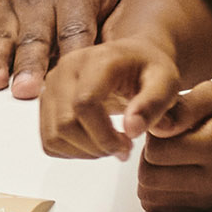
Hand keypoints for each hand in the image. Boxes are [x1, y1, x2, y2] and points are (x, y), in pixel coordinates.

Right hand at [38, 37, 180, 158]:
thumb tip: (131, 130)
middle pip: (66, 124)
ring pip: (54, 136)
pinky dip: (72, 151)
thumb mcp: (166, 83)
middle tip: (123, 147)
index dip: (104, 135)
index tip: (128, 144)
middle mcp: (65, 68)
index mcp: (96, 60)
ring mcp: (51, 85)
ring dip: (85, 151)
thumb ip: (153, 105)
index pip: (84, 104)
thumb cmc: (149, 70)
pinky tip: (95, 141)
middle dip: (97, 147)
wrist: (132, 59)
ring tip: (111, 144)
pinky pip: (49, 141)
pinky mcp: (45, 102)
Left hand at [135, 79, 211, 211]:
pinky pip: (163, 206)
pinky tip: (173, 169)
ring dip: (151, 173)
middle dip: (148, 155)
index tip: (167, 122)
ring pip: (151, 196)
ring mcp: (210, 197)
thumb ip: (183, 107)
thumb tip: (155, 125)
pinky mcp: (206, 206)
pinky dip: (158, 188)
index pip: (157, 152)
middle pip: (149, 177)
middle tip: (166, 138)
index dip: (153, 133)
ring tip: (170, 153)